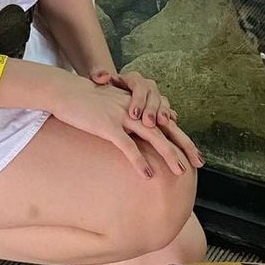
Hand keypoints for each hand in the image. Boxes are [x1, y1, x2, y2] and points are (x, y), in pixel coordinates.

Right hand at [47, 70, 192, 177]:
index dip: (182, 138)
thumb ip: (130, 113)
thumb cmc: (86, 101)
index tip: (195, 154)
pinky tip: (148, 174)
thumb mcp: (113, 105)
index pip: (166, 121)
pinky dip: (139, 161)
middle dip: (184, 146)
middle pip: (166, 128)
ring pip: (152, 136)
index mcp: (137, 104)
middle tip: (199, 163)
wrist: (64, 90)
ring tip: (179, 172)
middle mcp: (135, 108)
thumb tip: (142, 126)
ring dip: (168, 155)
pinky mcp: (108, 125)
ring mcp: (122, 115)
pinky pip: (127, 145)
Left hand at [89, 68, 173, 127]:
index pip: (139, 85)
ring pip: (162, 102)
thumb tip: (104, 76)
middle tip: (148, 123)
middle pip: (153, 94)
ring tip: (161, 124)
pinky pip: (167, 112)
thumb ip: (98, 74)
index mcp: (132, 79)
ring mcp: (154, 97)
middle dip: (152, 109)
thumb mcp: (96, 79)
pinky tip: (171, 128)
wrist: (108, 96)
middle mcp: (146, 86)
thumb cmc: (102, 90)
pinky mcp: (158, 108)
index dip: (138, 99)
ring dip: (163, 113)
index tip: (133, 114)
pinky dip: (169, 119)